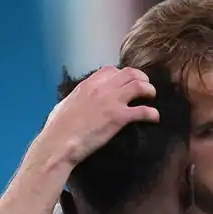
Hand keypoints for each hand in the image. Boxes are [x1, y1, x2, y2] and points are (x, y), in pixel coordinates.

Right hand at [36, 66, 159, 166]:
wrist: (59, 143)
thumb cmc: (57, 128)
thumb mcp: (65, 104)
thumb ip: (76, 99)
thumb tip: (77, 101)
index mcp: (88, 84)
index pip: (110, 70)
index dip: (122, 74)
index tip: (126, 82)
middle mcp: (102, 88)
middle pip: (129, 73)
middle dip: (141, 78)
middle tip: (146, 87)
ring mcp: (111, 101)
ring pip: (139, 86)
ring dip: (149, 90)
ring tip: (152, 98)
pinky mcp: (119, 118)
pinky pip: (143, 111)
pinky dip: (152, 113)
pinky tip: (155, 118)